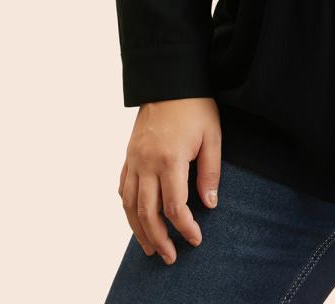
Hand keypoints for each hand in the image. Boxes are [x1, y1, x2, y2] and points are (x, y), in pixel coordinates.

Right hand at [118, 97, 220, 264]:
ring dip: (138, 230)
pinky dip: (127, 207)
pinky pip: (122, 187)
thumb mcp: (212, 135)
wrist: (169, 79)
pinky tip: (135, 217)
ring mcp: (134, 159)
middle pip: (147, 212)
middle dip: (159, 238)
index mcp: (170, 159)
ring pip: (129, 205)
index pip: (175, 207)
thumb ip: (210, 171)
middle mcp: (147, 163)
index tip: (196, 240)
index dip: (185, 228)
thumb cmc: (195, 105)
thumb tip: (209, 204)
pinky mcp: (129, 154)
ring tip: (150, 248)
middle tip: (170, 257)